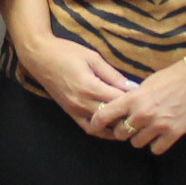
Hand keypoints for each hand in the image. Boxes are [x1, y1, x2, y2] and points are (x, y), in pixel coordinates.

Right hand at [17, 31, 133, 128]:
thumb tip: (133, 87)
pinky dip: (102, 131)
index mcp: (90, 87)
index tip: (146, 99)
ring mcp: (75, 110)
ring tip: (130, 123)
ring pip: (101, 128)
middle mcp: (82, 103)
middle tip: (142, 114)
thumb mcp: (93, 58)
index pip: (118, 101)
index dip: (134, 102)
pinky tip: (113, 128)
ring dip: (116, 128)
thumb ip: (113, 75)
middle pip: (112, 117)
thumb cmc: (66, 52)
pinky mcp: (70, 113)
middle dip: (128, 117)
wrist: (39, 57)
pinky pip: (88, 128)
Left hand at [93, 58, 185, 154]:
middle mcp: (143, 114)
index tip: (95, 125)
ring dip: (140, 138)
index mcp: (133, 98)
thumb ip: (132, 98)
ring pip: (136, 143)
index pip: (105, 114)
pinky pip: (156, 149)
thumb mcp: (146, 83)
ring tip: (148, 129)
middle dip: (123, 130)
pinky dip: (156, 144)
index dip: (97, 122)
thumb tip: (121, 108)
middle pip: (120, 133)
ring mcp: (158, 125)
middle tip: (130, 125)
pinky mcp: (173, 133)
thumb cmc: (172, 77)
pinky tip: (160, 136)